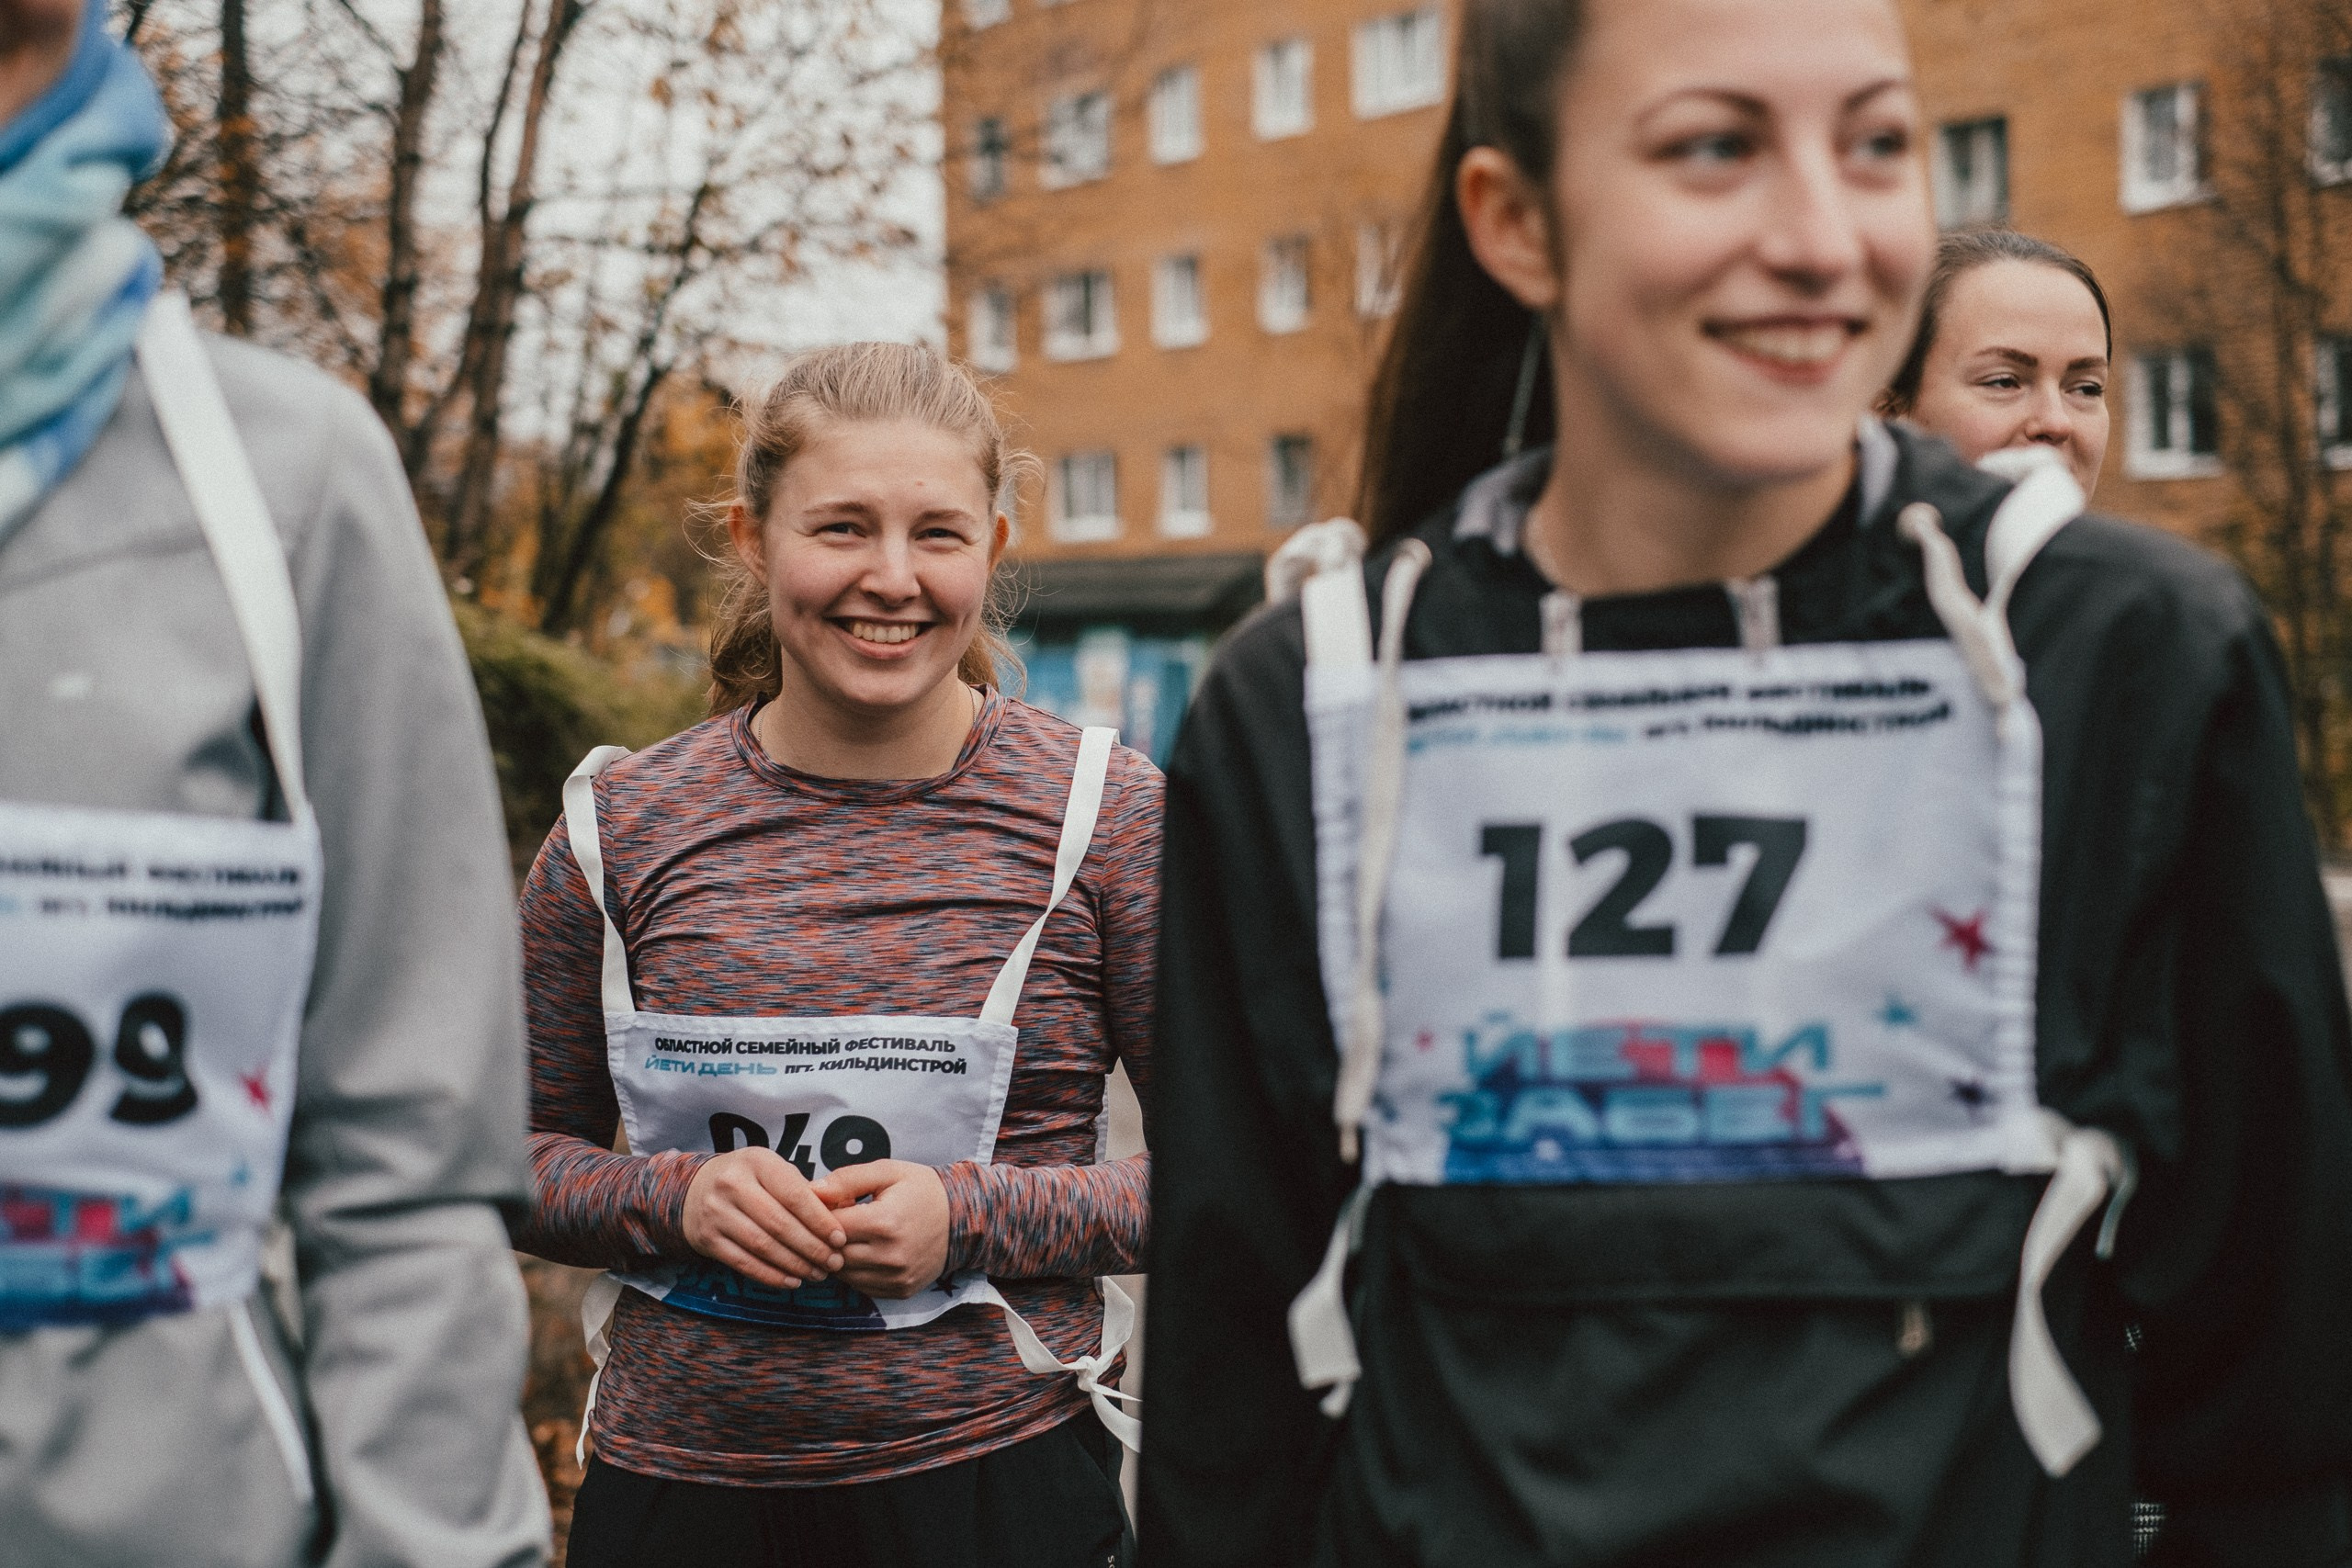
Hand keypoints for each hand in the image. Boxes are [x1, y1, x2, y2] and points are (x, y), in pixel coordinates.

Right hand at [682, 1148, 846, 1290]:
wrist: (694, 1190)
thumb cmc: (749, 1179)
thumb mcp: (772, 1170)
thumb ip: (803, 1189)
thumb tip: (840, 1214)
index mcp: (757, 1161)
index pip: (794, 1194)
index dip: (820, 1220)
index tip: (840, 1239)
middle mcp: (732, 1184)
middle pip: (779, 1223)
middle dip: (812, 1247)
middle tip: (834, 1262)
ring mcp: (716, 1212)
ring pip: (762, 1246)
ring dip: (795, 1264)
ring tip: (817, 1273)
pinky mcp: (707, 1239)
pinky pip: (744, 1263)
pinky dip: (770, 1275)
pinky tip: (792, 1281)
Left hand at [813, 1160, 949, 1299]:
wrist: (964, 1219)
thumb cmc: (922, 1190)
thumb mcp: (887, 1172)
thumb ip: (847, 1179)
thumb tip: (811, 1191)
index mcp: (885, 1222)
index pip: (830, 1227)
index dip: (821, 1215)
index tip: (826, 1206)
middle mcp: (890, 1256)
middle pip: (832, 1254)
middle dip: (826, 1238)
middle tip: (834, 1222)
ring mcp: (896, 1277)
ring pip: (843, 1274)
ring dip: (837, 1257)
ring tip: (849, 1237)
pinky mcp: (899, 1291)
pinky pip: (861, 1286)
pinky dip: (855, 1271)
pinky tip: (864, 1252)